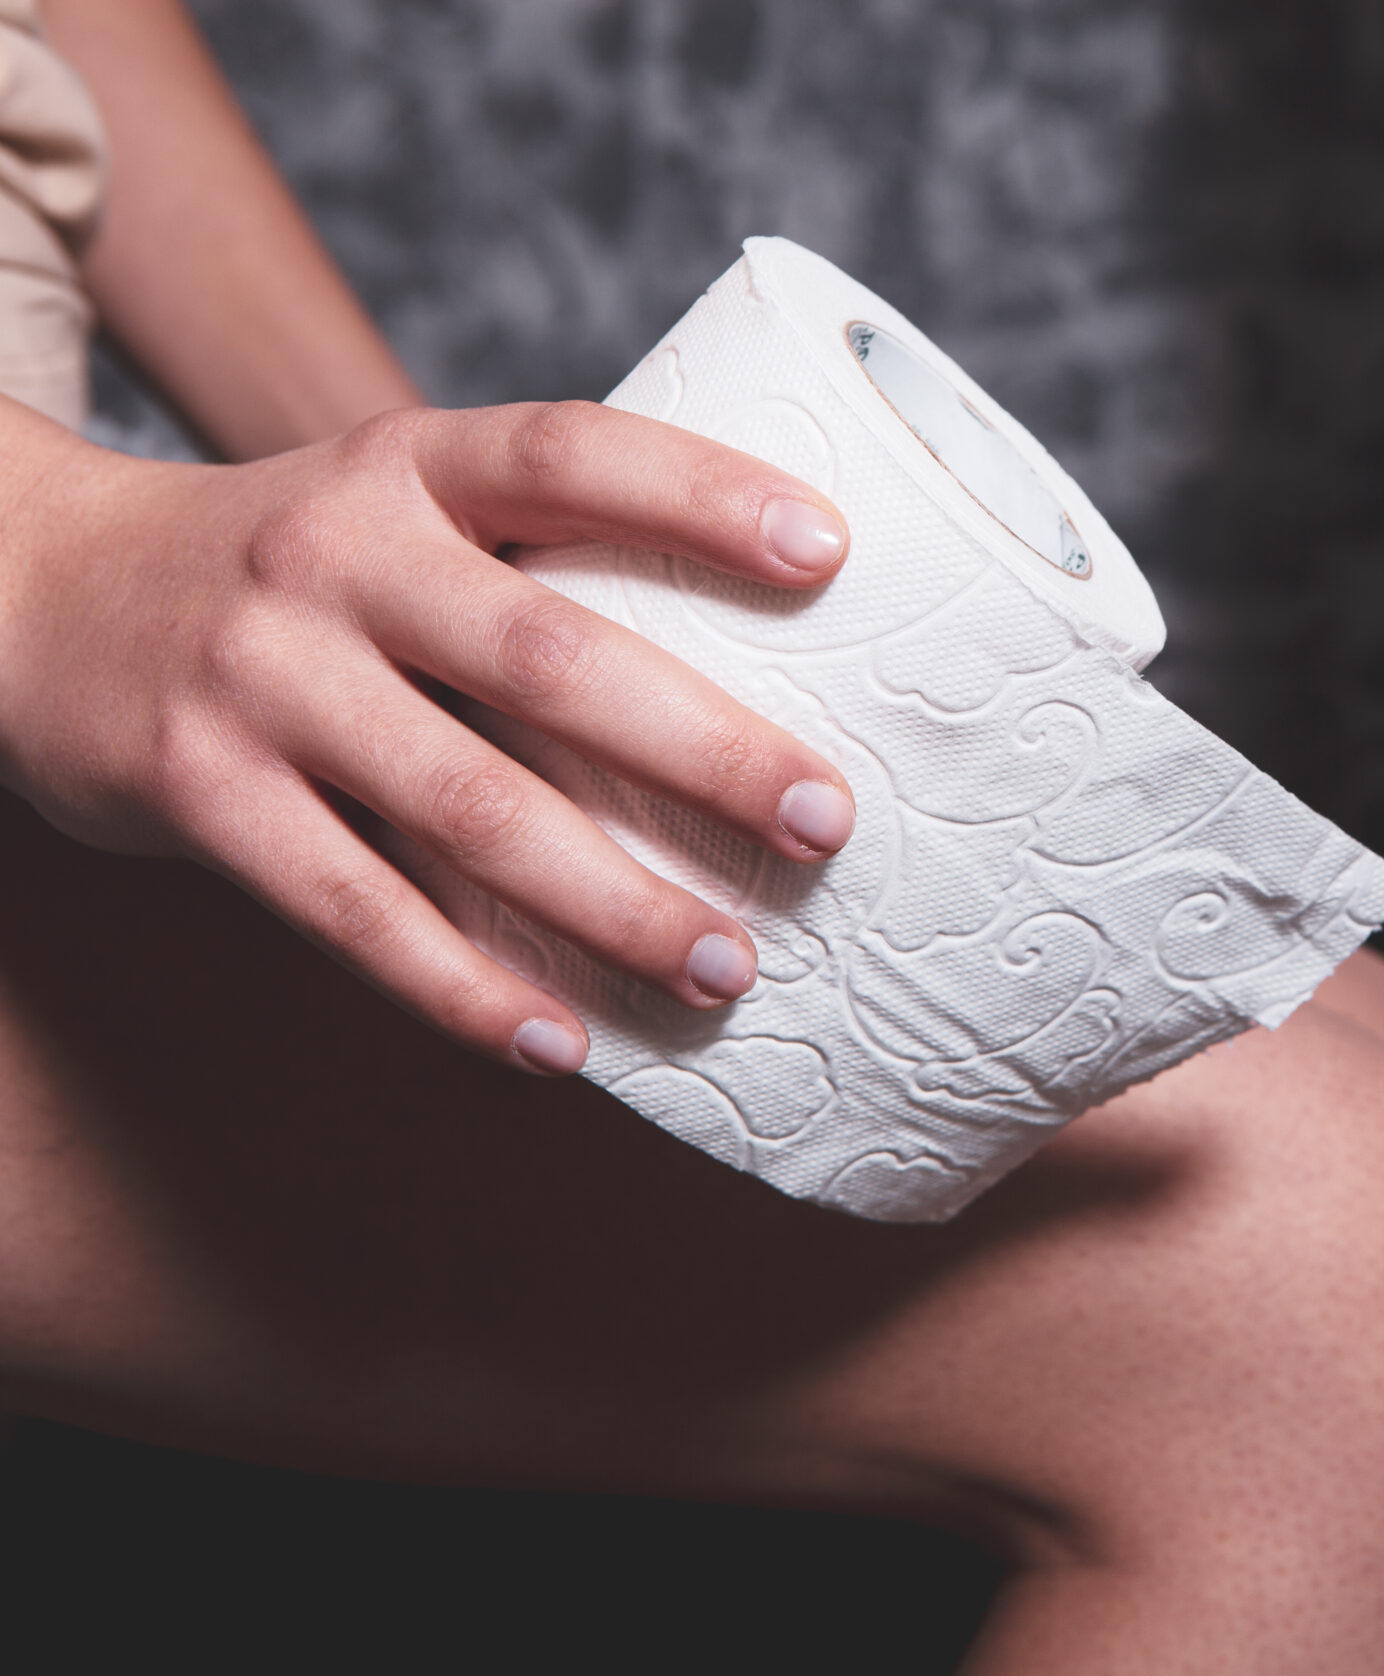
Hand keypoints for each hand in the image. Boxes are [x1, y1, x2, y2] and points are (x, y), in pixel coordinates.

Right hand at [0, 401, 860, 1075]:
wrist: (31, 585)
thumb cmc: (288, 568)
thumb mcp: (390, 505)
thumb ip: (526, 561)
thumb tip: (760, 673)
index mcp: (404, 464)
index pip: (570, 453)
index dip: (701, 494)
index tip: (832, 552)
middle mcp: (333, 558)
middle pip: (549, 658)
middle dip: (704, 750)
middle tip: (825, 822)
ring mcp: (260, 678)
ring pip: (467, 810)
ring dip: (613, 903)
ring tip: (728, 966)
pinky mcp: (201, 794)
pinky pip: (358, 913)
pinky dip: (468, 989)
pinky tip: (564, 1043)